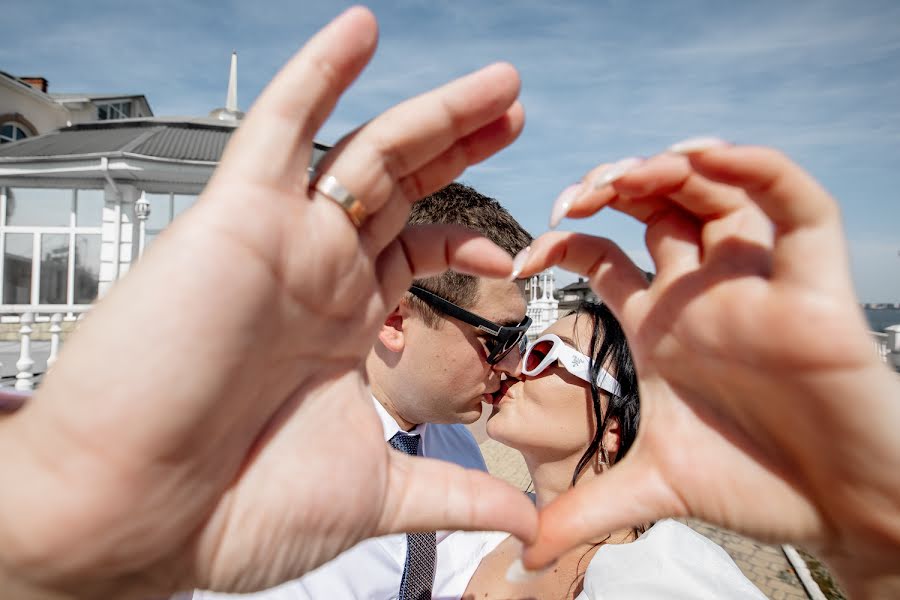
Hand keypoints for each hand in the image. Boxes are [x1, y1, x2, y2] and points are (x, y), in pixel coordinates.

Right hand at [0, 8, 535, 597]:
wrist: (134, 517)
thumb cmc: (231, 512)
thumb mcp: (376, 496)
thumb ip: (452, 495)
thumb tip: (523, 525)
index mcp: (339, 326)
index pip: (411, 255)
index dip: (463, 246)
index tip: (509, 258)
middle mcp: (313, 274)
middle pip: (402, 188)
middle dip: (462, 148)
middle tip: (515, 110)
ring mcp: (279, 242)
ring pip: (366, 151)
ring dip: (432, 112)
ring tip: (499, 84)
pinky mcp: (236, 220)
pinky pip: (278, 129)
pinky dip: (317, 76)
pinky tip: (362, 30)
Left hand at [518, 144, 899, 597]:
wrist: (840, 511)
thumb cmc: (756, 485)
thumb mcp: (652, 487)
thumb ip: (586, 510)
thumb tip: (525, 554)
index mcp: (659, 324)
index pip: (601, 255)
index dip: (561, 242)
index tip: (522, 260)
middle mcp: (702, 293)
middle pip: (655, 207)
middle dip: (611, 188)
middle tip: (573, 199)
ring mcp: (757, 284)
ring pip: (716, 192)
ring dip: (668, 168)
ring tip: (627, 176)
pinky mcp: (816, 288)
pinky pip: (795, 207)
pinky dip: (756, 171)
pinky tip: (706, 157)